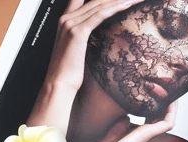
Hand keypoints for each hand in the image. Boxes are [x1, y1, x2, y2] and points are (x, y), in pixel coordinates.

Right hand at [27, 0, 145, 132]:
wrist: (58, 87)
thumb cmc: (67, 75)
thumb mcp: (76, 51)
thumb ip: (85, 38)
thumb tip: (99, 37)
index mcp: (65, 22)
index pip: (84, 0)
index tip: (119, 0)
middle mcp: (66, 19)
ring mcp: (71, 24)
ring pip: (100, 3)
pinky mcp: (78, 32)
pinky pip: (101, 14)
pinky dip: (116, 7)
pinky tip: (129, 3)